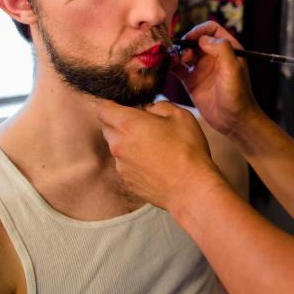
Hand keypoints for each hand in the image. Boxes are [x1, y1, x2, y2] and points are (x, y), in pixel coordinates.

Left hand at [98, 99, 223, 211]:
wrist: (191, 189)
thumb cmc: (187, 149)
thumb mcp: (180, 115)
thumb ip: (159, 106)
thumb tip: (149, 109)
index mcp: (128, 124)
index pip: (103, 109)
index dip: (111, 104)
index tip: (123, 105)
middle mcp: (118, 145)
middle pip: (108, 128)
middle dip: (120, 122)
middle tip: (144, 124)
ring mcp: (121, 166)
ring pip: (117, 147)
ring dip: (128, 143)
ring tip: (154, 146)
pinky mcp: (127, 182)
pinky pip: (125, 165)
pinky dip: (135, 161)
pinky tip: (156, 163)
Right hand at [171, 21, 262, 136]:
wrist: (234, 121)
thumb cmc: (238, 95)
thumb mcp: (233, 69)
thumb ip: (221, 49)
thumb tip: (203, 39)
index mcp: (228, 49)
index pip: (212, 29)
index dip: (200, 30)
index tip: (191, 39)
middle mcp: (214, 56)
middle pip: (195, 39)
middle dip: (186, 42)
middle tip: (185, 55)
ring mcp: (202, 68)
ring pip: (185, 52)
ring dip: (178, 53)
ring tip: (178, 61)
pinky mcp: (192, 81)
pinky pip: (178, 68)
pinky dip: (171, 64)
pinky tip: (169, 65)